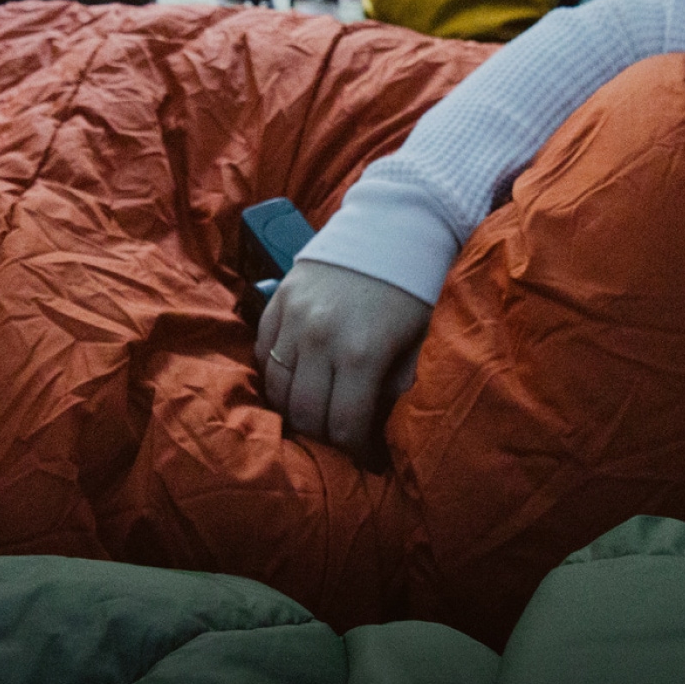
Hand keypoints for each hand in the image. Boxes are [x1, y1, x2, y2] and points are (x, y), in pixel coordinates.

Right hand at [256, 259, 431, 455]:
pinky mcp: (278, 300)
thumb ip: (400, 383)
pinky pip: (264, 353)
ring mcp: (294, 318)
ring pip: (278, 388)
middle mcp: (320, 339)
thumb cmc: (413, 287)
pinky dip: (275, 374)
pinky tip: (295, 381)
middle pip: (305, 414)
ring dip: (295, 409)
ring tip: (317, 411)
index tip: (367, 459)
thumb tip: (381, 422)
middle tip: (341, 436)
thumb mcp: (420, 339)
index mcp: (362, 354)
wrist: (391, 224)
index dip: (356, 452)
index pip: (344, 427)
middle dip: (324, 435)